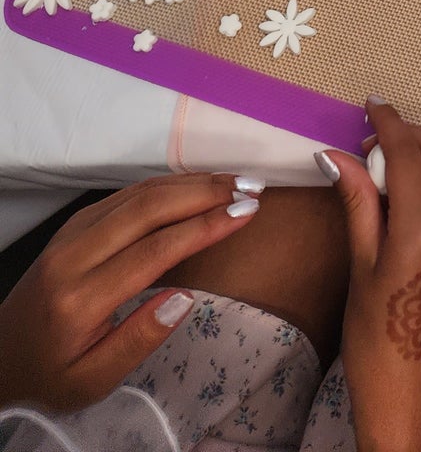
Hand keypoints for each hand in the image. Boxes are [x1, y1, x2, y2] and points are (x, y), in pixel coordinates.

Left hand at [0, 174, 258, 411]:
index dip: (205, 225)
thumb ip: (137, 341)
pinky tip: (195, 187)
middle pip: (148, 208)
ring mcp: (71, 233)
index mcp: (81, 299)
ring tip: (235, 182)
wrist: (0, 357)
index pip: (155, 249)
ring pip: (138, 193)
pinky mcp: (73, 224)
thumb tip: (185, 297)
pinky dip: (167, 185)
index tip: (247, 211)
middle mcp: (74, 256)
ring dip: (190, 183)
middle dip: (205, 192)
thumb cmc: (51, 375)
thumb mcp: (92, 380)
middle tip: (252, 186)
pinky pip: (126, 194)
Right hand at [322, 101, 420, 451]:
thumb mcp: (359, 270)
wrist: (414, 397)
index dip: (389, 123)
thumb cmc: (375, 342)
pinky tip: (396, 196)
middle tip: (370, 135)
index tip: (370, 105)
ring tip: (377, 165)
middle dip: (408, 132)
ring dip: (418, 155)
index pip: (410, 153)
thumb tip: (337, 155)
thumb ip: (358, 205)